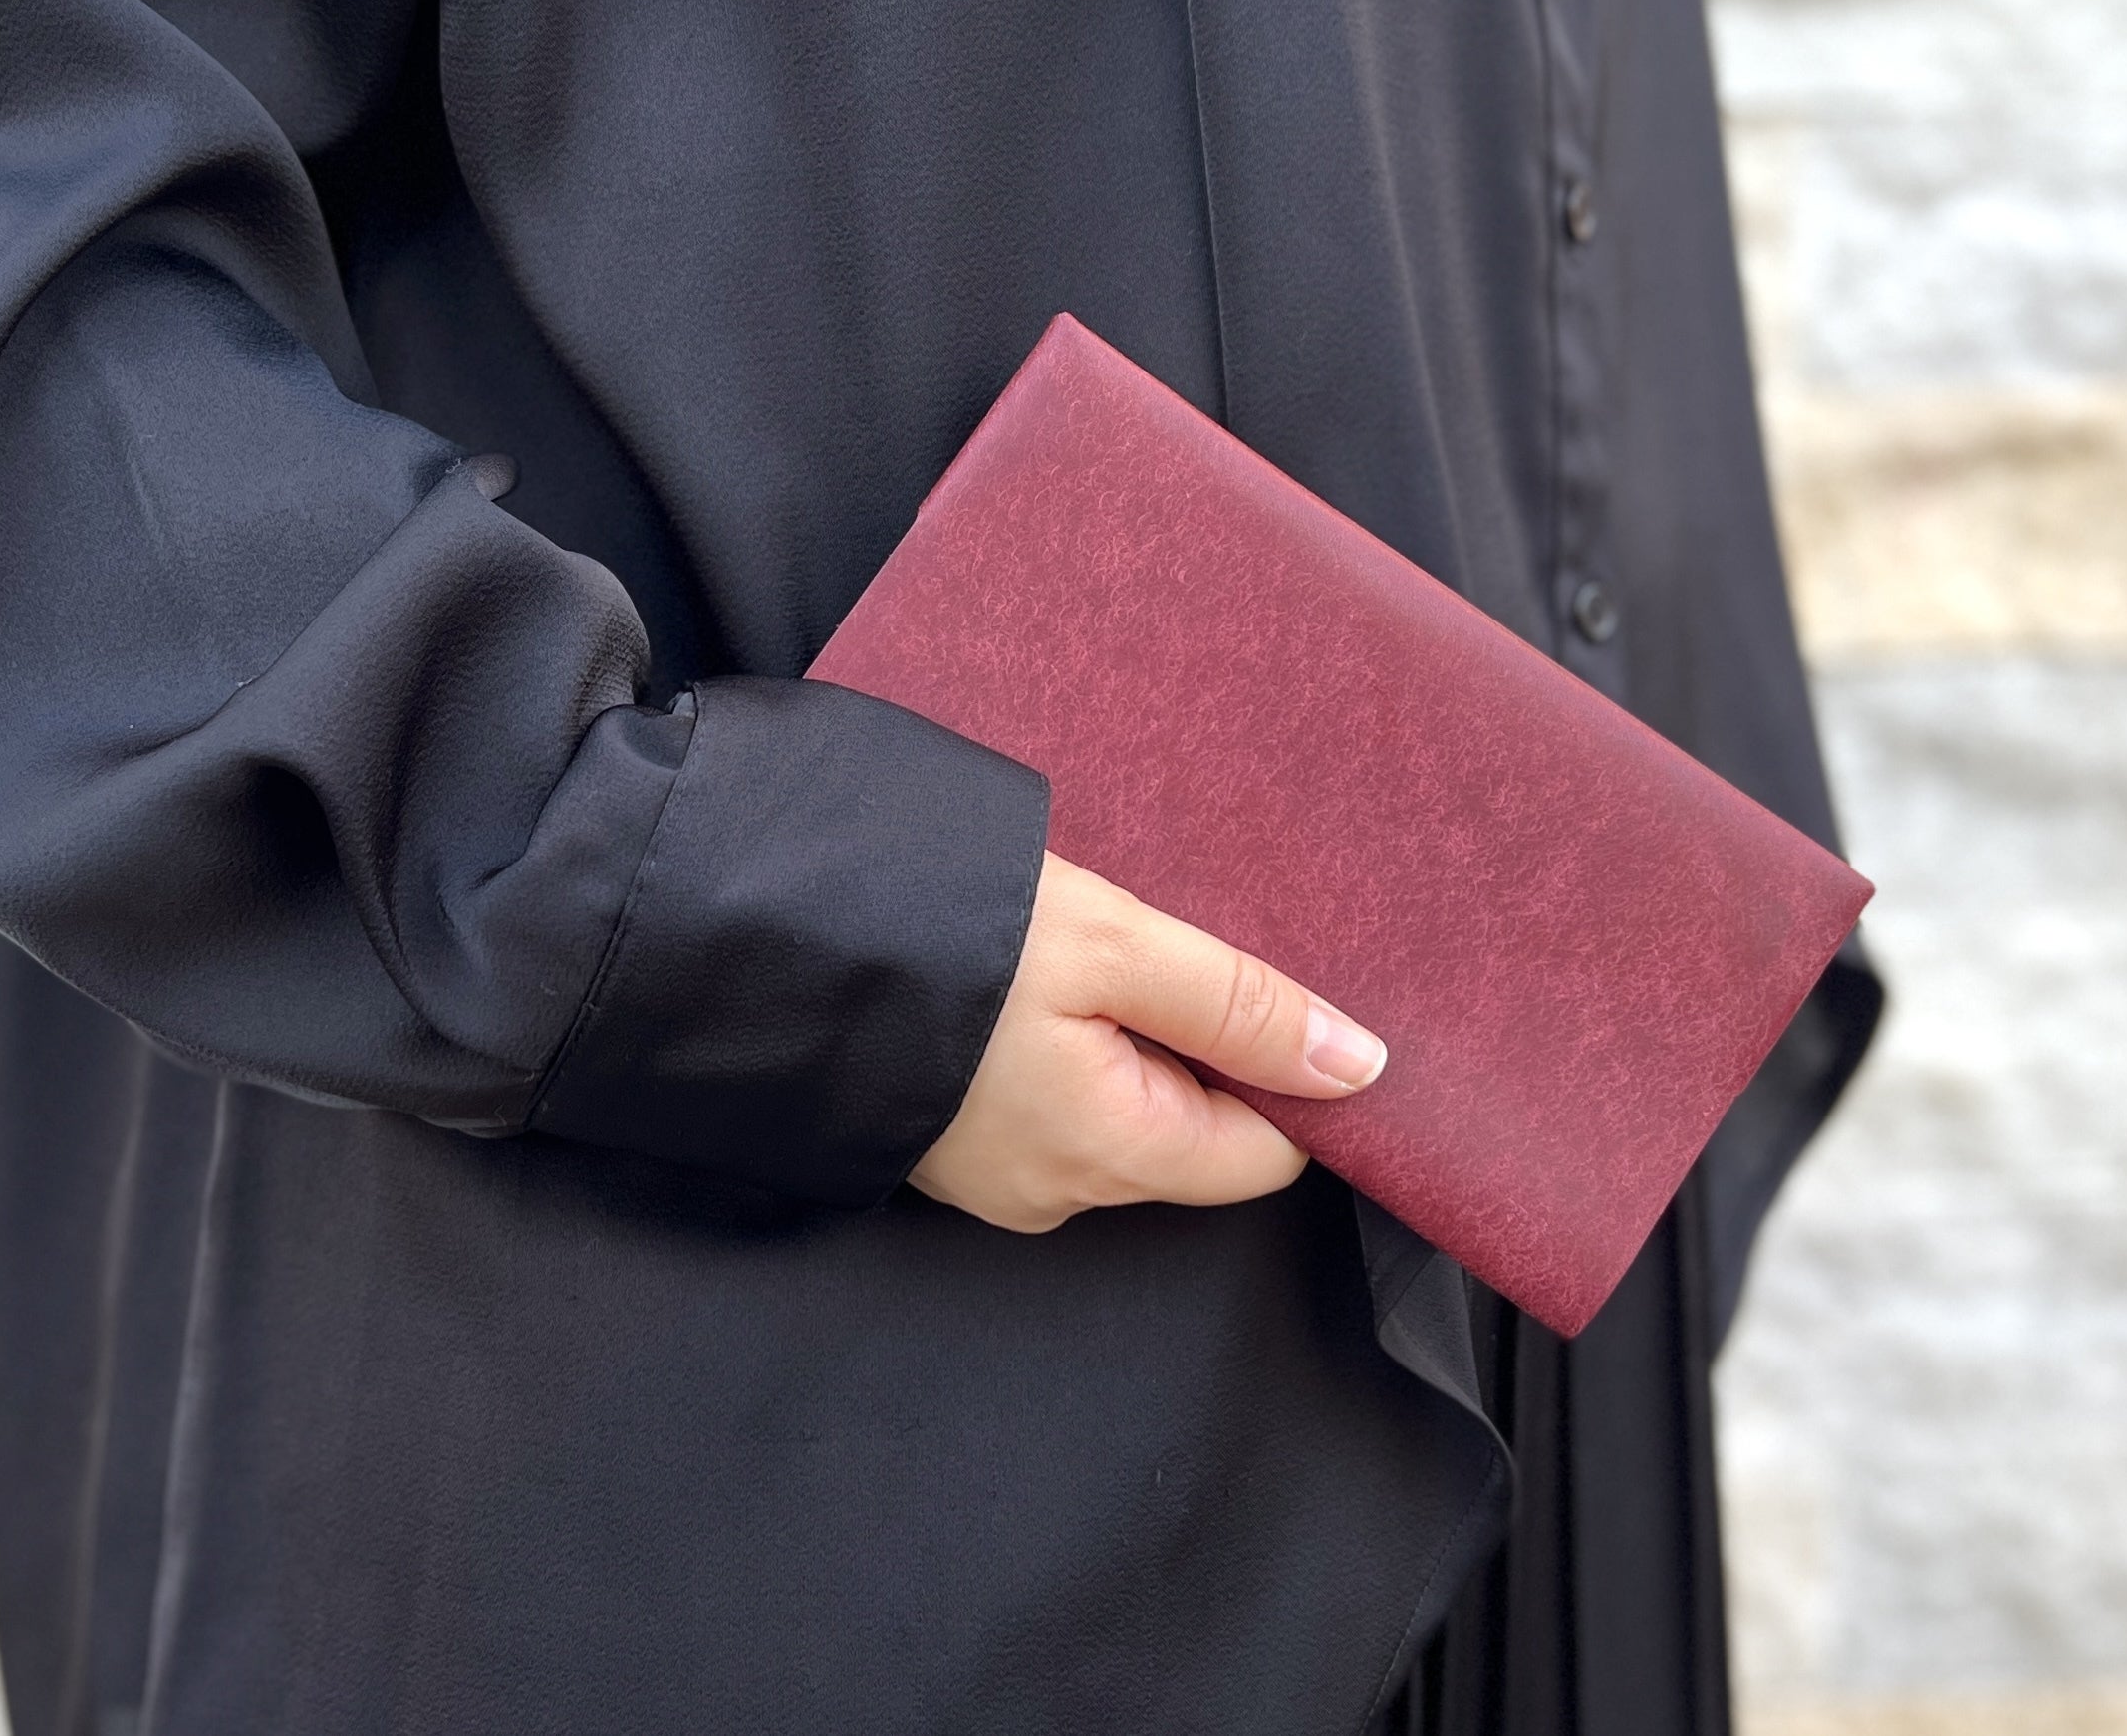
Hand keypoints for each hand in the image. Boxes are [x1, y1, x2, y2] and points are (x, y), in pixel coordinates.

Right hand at [909, 852, 1387, 1233]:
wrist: (764, 932)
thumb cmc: (945, 938)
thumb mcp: (1112, 945)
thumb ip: (1238, 1005)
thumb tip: (1362, 1068)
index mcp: (1111, 1157)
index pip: (1265, 1152)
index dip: (1285, 1069)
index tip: (1263, 983)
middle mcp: (1057, 1192)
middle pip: (1189, 1133)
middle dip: (1198, 1044)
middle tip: (1168, 941)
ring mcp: (993, 1174)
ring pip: (1116, 1113)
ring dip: (1126, 1035)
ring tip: (1095, 947)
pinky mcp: (946, 1137)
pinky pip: (1050, 1101)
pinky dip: (1064, 1042)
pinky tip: (1039, 973)